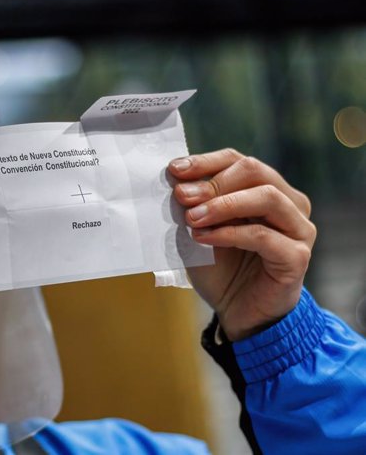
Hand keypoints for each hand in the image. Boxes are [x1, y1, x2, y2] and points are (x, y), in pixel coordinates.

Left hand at [168, 149, 316, 340]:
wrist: (238, 312)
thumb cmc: (220, 268)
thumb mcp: (199, 231)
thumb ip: (192, 207)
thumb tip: (175, 182)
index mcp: (266, 189)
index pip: (238, 161)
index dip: (206, 162)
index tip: (175, 170)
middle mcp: (289, 203)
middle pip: (254, 171)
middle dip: (213, 181)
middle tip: (182, 195)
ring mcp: (298, 229)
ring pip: (266, 197)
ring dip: (222, 204)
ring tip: (192, 218)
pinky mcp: (297, 256)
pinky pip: (264, 236)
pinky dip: (229, 233)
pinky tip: (203, 238)